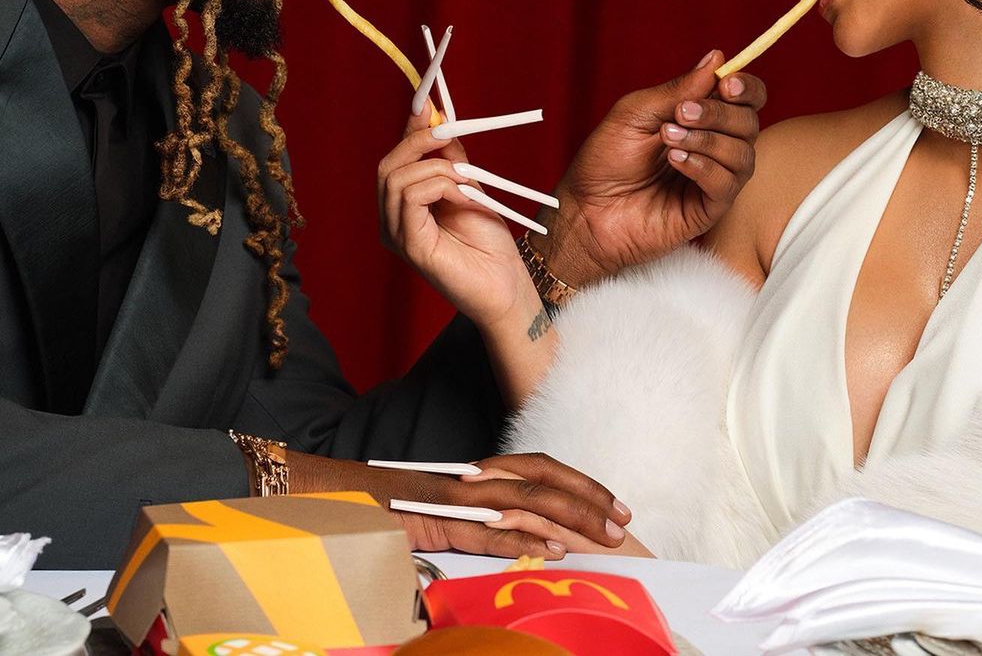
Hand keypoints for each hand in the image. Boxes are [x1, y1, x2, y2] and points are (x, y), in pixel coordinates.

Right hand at [287, 449, 631, 561]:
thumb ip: (462, 536)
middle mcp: (466, 479)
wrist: (312, 495)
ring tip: (605, 534)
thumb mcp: (426, 528)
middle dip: (587, 496)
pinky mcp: (433, 518)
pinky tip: (553, 547)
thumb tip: (503, 554)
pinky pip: (487, 524)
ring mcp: (452, 496)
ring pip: (524, 497)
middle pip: (540, 477)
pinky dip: (523, 535)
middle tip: (623, 519)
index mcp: (468, 478)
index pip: (534, 472)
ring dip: (570, 514)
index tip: (610, 504)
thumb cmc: (364, 514)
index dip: (576, 484)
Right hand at [378, 104, 534, 327]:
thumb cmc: (490, 245)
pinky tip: (461, 194)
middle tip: (447, 134)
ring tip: (465, 180)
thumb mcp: (470, 188)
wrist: (507, 287)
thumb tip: (440, 122)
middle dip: (417, 142)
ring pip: (397, 178)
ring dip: (436, 168)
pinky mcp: (409, 246)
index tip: (426, 102)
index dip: (409, 130)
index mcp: (404, 208)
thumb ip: (451, 160)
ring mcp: (397, 235)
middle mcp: (392, 221)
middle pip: (388, 166)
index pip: (397, 160)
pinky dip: (438, 185)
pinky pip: (410, 198)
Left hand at [537, 50, 765, 285]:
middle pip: (749, 123)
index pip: (744, 100)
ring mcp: (712, 180)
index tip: (726, 83)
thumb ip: (679, 89)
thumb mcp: (636, 112)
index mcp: (699, 119)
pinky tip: (675, 161)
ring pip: (743, 154)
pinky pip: (727, 185)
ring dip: (707, 140)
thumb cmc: (605, 159)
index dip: (745, 88)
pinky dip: (704, 167)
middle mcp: (713, 147)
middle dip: (718, 113)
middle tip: (681, 113)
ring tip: (667, 139)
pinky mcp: (708, 210)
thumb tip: (718, 58)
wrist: (584, 209)